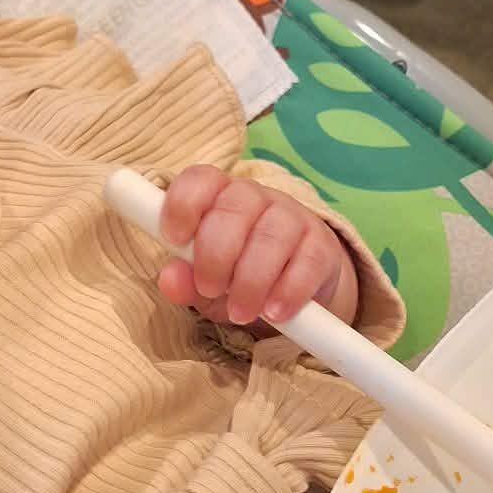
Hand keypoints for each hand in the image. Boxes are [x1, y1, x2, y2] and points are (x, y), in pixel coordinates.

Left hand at [157, 166, 357, 327]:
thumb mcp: (205, 284)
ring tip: (241, 312)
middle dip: (215, 256)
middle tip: (210, 290)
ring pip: (271, 237)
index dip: (183, 204)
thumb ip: (185, 281)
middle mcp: (256, 198)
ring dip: (251, 281)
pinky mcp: (322, 245)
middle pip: (234, 210)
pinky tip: (275, 312)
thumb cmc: (238, 278)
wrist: (297, 292)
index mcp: (219, 197)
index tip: (175, 239)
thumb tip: (170, 280)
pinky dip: (288, 291)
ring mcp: (293, 217)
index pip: (200, 180)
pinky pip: (307, 262)